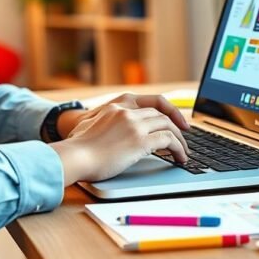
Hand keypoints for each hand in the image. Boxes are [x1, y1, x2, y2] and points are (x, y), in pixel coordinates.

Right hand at [50, 94, 189, 184]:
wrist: (74, 156)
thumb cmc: (78, 147)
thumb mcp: (90, 123)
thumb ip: (105, 120)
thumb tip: (113, 131)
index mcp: (118, 104)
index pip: (152, 101)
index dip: (169, 110)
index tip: (177, 120)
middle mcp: (127, 110)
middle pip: (162, 114)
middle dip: (177, 126)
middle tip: (184, 138)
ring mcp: (134, 124)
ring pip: (169, 126)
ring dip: (180, 140)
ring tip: (184, 152)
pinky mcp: (139, 140)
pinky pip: (168, 140)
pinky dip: (178, 149)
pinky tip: (180, 158)